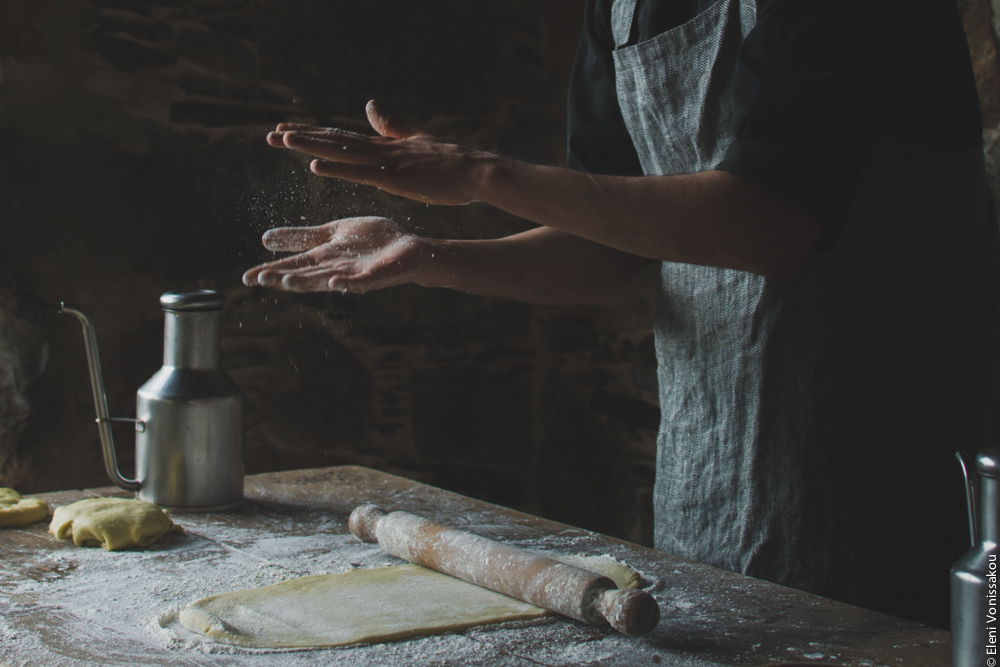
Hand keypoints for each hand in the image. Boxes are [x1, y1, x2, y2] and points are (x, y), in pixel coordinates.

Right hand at [242, 217, 432, 292]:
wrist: (406, 246)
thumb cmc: (370, 242)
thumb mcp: (330, 234)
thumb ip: (301, 237)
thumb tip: (264, 240)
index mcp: (323, 258)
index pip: (291, 266)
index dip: (270, 271)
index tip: (246, 277)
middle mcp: (335, 270)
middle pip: (304, 276)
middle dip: (282, 279)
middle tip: (259, 280)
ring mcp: (355, 275)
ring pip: (327, 280)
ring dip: (308, 283)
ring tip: (287, 282)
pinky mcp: (376, 275)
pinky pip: (360, 282)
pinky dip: (348, 284)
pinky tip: (334, 283)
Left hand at [266, 100, 493, 205]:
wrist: (473, 171)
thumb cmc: (449, 164)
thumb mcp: (415, 140)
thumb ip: (391, 125)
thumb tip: (370, 105)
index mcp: (383, 146)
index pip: (340, 138)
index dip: (312, 134)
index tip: (286, 131)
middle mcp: (379, 150)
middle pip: (333, 142)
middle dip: (301, 139)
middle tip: (269, 136)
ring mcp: (385, 163)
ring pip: (341, 153)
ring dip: (310, 147)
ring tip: (281, 142)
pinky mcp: (394, 178)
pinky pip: (359, 173)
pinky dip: (336, 169)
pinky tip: (313, 167)